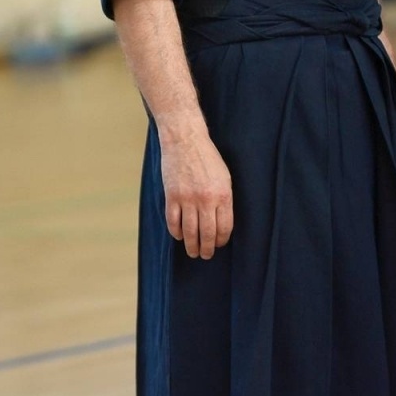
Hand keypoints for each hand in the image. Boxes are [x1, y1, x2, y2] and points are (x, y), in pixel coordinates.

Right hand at [159, 126, 233, 258]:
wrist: (185, 139)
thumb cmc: (207, 157)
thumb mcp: (224, 177)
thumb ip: (223, 198)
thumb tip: (221, 221)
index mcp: (223, 195)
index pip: (224, 227)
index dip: (221, 240)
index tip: (218, 244)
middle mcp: (206, 199)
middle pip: (207, 233)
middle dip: (206, 248)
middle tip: (205, 255)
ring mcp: (187, 198)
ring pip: (189, 231)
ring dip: (191, 245)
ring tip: (192, 252)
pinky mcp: (171, 195)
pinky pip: (173, 221)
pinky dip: (176, 232)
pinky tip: (179, 236)